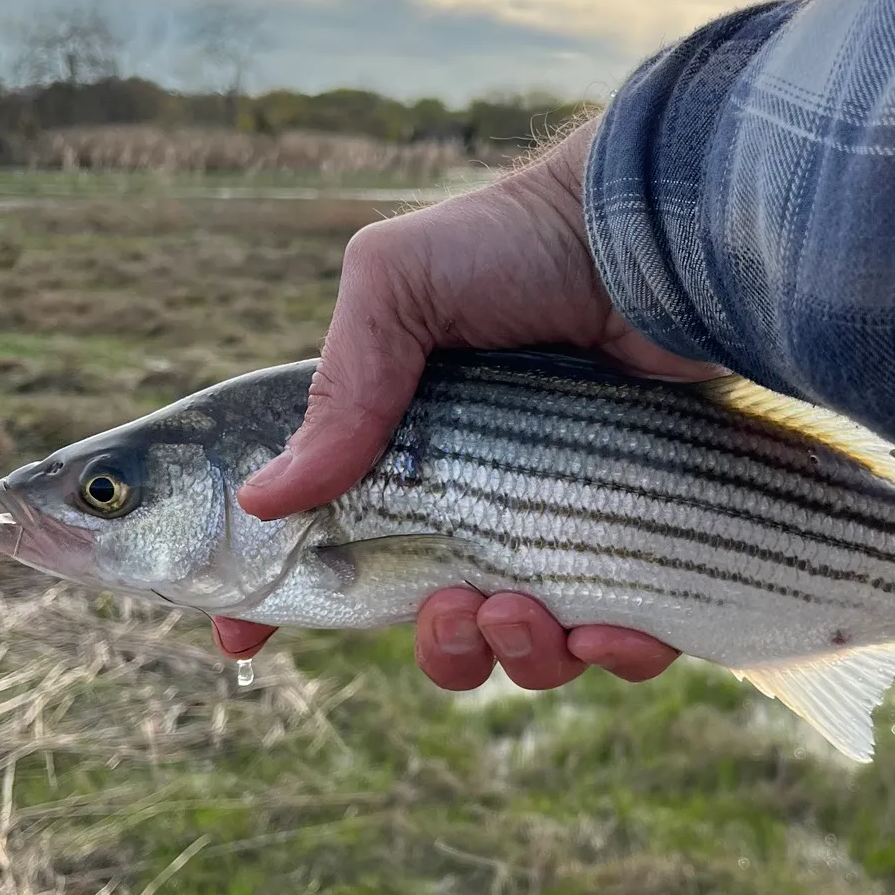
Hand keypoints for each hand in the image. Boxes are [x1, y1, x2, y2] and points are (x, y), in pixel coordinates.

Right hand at [214, 116, 717, 690]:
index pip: (335, 552)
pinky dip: (613, 656)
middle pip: (444, 631)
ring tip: (521, 608)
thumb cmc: (519, 247)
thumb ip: (340, 391)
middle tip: (453, 605)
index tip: (243, 639)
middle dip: (441, 645)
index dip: (285, 605)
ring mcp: (568, 532)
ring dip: (515, 656)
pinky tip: (606, 628)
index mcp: (409, 463)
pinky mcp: (645, 546)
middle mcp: (485, 512)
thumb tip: (261, 499)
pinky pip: (628, 646)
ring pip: (530, 653)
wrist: (651, 238)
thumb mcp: (398, 286)